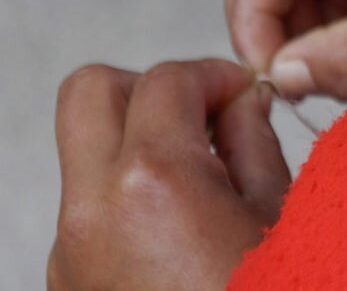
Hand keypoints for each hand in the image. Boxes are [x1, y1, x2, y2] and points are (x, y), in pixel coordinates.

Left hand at [49, 59, 284, 290]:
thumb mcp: (280, 214)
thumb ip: (253, 140)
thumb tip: (241, 103)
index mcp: (151, 180)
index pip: (165, 79)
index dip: (214, 76)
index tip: (244, 97)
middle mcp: (91, 209)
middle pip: (87, 94)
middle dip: (149, 88)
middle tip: (202, 118)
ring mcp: (69, 252)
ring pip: (86, 156)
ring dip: (137, 147)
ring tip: (203, 188)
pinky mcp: (67, 285)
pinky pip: (89, 212)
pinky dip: (130, 200)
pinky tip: (183, 240)